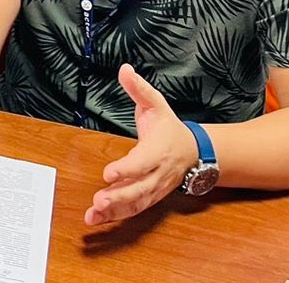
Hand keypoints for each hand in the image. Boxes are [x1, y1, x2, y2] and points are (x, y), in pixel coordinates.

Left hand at [85, 63, 198, 225]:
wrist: (195, 152)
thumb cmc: (170, 128)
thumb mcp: (156, 105)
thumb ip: (139, 89)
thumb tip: (124, 69)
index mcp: (158, 150)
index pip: (142, 162)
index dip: (127, 169)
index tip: (109, 174)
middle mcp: (158, 173)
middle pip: (140, 189)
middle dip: (120, 196)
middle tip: (99, 200)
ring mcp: (155, 188)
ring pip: (136, 203)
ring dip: (115, 211)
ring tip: (94, 215)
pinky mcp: (150, 197)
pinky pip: (134, 209)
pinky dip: (116, 216)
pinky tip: (96, 219)